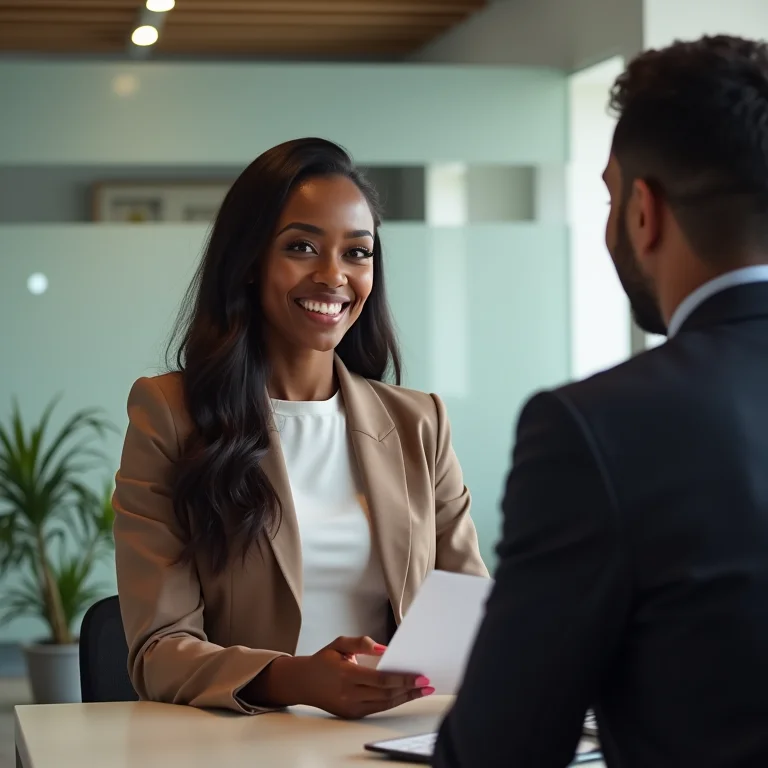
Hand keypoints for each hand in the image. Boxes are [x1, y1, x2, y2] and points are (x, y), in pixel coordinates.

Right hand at [252, 636, 433, 718]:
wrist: (303, 683)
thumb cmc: (323, 660)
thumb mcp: (339, 644)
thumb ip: (361, 643)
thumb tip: (384, 649)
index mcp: (346, 674)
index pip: (381, 680)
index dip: (403, 680)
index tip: (421, 677)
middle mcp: (348, 694)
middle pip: (386, 694)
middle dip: (410, 690)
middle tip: (428, 684)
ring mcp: (350, 707)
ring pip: (384, 704)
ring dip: (405, 697)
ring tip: (422, 690)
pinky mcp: (352, 714)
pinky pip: (378, 708)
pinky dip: (393, 702)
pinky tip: (405, 695)